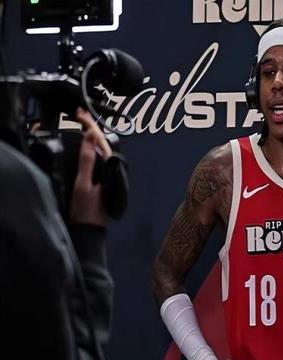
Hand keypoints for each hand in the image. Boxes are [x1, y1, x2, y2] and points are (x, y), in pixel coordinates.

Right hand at [70, 108, 111, 225]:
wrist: (88, 230)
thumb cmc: (86, 210)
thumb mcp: (84, 184)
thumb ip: (88, 160)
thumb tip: (90, 137)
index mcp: (109, 168)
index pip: (100, 141)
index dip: (90, 125)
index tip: (80, 113)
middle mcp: (110, 170)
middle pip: (101, 143)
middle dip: (91, 127)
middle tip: (79, 114)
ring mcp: (106, 175)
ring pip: (100, 150)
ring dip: (90, 136)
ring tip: (80, 124)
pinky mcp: (100, 180)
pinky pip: (96, 159)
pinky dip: (89, 149)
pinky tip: (82, 145)